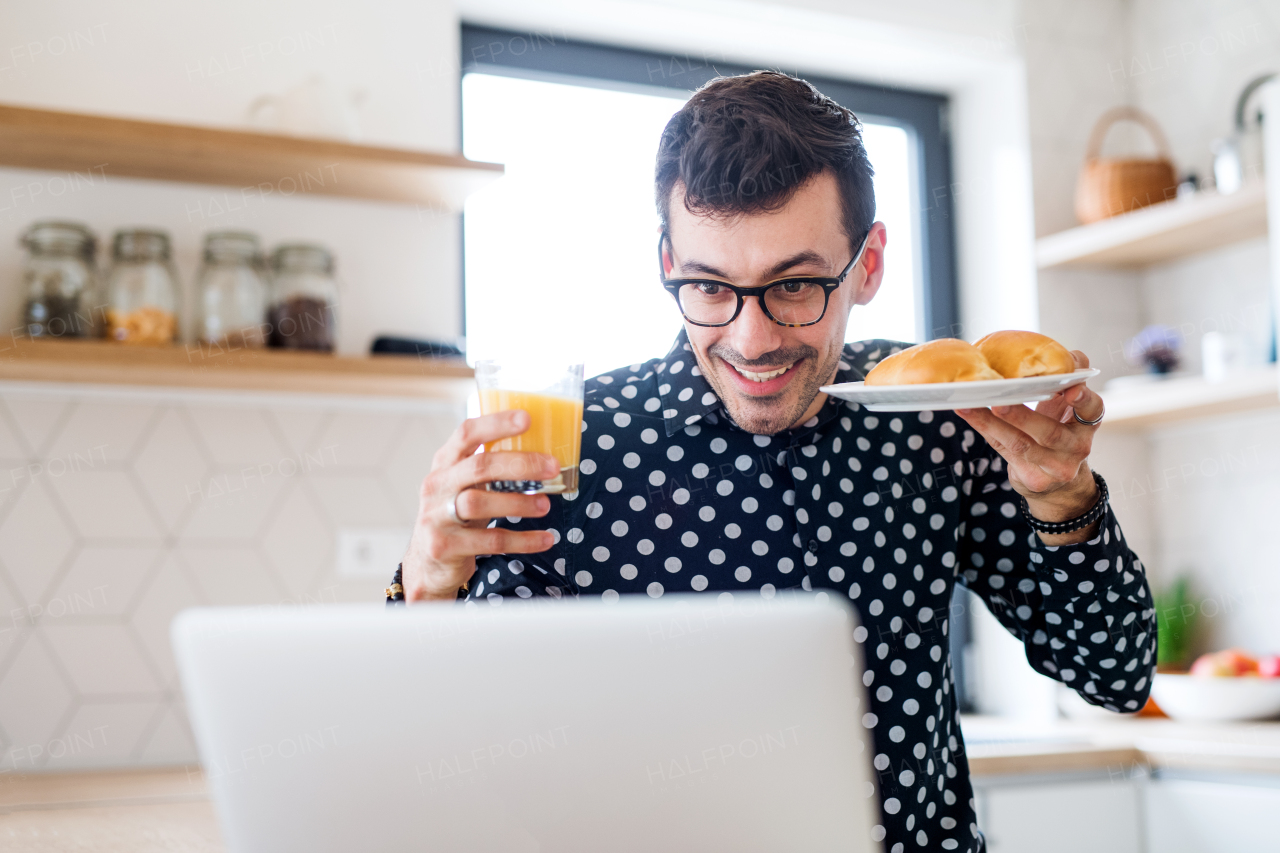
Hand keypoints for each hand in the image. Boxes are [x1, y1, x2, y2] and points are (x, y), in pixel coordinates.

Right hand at [401, 410, 558, 601]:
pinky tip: (545, 539)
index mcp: (445, 463)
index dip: (496, 423)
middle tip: (552, 467)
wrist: (428, 564)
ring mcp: (435, 516)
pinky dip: (522, 540)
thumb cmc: (458, 517)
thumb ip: (491, 470)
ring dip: (518, 503)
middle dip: (520, 464)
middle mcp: (437, 485)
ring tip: (546, 505)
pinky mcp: (443, 546)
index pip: (467, 433)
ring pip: (479, 503)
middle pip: (479, 467)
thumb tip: (544, 456)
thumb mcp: (467, 487)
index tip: (527, 418)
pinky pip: (489, 541)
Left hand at [955, 350, 1102, 539]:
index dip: (1084, 399)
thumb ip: (1066, 384)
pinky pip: (1003, 450)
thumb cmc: (1059, 434)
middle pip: (1050, 432)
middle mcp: (1076, 448)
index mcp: (1087, 425)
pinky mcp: (1033, 478)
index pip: (1093, 409)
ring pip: (1021, 444)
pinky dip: (984, 429)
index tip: (1071, 390)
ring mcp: (1055, 467)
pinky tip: (968, 413)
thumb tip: (1067, 355)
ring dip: (993, 423)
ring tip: (972, 405)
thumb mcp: (1066, 410)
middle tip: (1000, 402)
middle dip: (1023, 417)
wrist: (1058, 484)